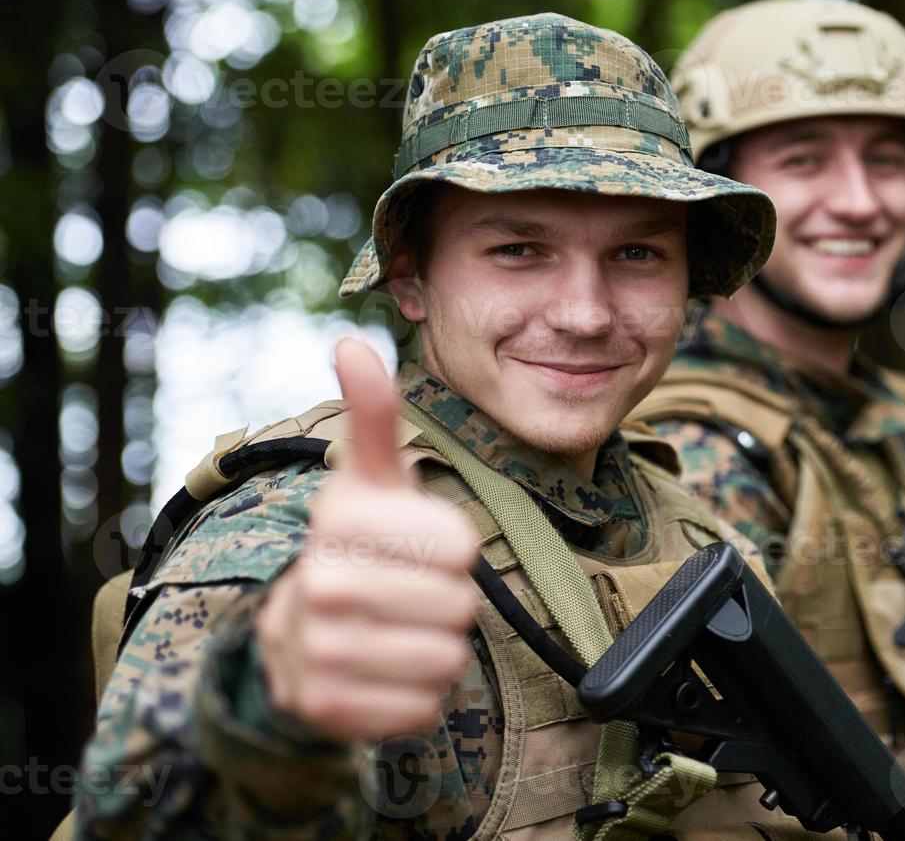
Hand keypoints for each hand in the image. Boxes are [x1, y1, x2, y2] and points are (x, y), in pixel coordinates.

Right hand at [256, 337, 480, 741]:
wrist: (295, 636)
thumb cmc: (357, 547)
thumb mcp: (370, 480)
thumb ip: (374, 415)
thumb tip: (350, 342)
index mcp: (338, 522)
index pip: (460, 547)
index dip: (453, 551)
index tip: (414, 547)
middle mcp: (319, 585)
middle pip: (458, 606)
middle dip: (447, 603)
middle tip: (407, 595)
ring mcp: (318, 654)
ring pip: (446, 659)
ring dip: (435, 650)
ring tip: (396, 631)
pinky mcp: (329, 711)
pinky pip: (424, 708)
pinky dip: (417, 696)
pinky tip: (383, 672)